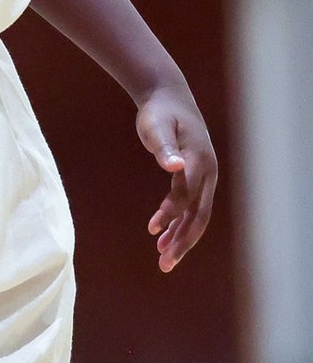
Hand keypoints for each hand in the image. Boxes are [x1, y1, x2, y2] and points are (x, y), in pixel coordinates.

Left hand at [136, 89, 216, 273]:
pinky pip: (188, 204)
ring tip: (162, 257)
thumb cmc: (159, 112)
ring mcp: (203, 174)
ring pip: (195, 213)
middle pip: (199, 214)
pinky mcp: (194, 174)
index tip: (157, 238)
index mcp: (198, 162)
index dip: (176, 220)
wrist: (168, 98)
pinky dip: (175, 219)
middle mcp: (206, 171)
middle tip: (165, 264)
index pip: (190, 199)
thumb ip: (164, 148)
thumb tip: (174, 166)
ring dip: (180, 235)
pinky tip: (159, 232)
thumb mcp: (156, 127)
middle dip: (183, 241)